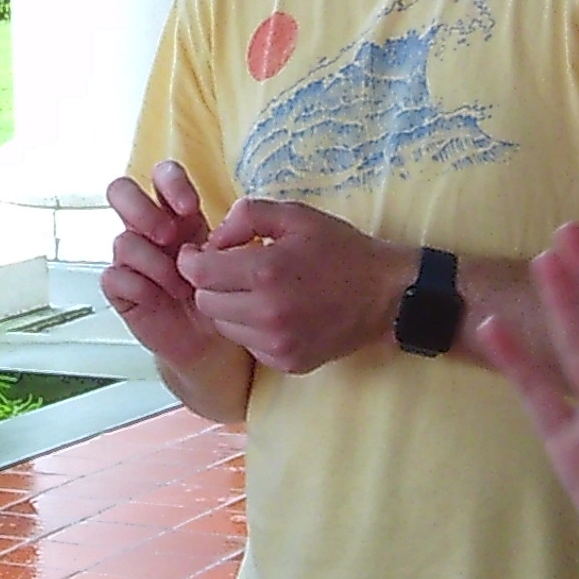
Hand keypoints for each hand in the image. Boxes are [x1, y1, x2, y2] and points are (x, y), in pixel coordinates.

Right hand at [102, 163, 223, 368]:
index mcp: (176, 212)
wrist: (213, 338)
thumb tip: (228, 226)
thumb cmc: (222, 290)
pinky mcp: (121, 288)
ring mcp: (131, 257)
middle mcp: (147, 228)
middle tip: (168, 236)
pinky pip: (113, 277)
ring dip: (155, 263)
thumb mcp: (234, 258)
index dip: (171, 182)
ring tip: (182, 287)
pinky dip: (139, 287)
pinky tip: (160, 299)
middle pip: (120, 190)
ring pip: (122, 241)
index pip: (162, 175)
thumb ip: (231, 236)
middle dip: (142, 209)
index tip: (191, 208)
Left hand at [180, 198, 409, 373]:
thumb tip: (212, 241)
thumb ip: (245, 216)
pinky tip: (272, 311)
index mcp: (266, 272)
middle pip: (205, 302)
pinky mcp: (287, 363)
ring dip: (228, 306)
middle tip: (228, 269)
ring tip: (252, 290)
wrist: (386, 295)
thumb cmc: (340, 249)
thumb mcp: (294, 215)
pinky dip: (250, 328)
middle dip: (209, 283)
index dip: (191, 260)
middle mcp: (267, 313)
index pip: (199, 273)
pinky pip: (247, 345)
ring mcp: (277, 344)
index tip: (199, 253)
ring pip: (223, 326)